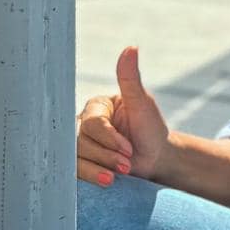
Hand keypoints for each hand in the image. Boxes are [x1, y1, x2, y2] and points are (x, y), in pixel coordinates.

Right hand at [75, 47, 169, 185]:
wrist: (156, 158)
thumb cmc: (151, 128)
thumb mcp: (143, 104)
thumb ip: (131, 79)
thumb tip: (131, 47)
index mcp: (96, 105)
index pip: (92, 123)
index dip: (110, 138)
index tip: (129, 149)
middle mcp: (83, 122)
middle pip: (81, 142)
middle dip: (107, 155)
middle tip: (127, 164)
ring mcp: (79, 143)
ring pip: (75, 158)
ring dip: (100, 168)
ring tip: (122, 172)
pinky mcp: (79, 161)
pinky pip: (74, 171)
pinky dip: (91, 177)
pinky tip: (106, 183)